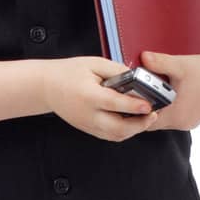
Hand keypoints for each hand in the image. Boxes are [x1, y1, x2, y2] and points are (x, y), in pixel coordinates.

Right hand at [42, 56, 161, 140]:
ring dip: (135, 130)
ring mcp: (88, 125)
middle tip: (153, 114)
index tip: (149, 105)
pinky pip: (111, 136)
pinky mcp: (89, 129)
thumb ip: (117, 70)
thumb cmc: (68, 73)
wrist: (47, 86)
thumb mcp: (94, 63)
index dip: (134, 106)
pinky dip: (125, 131)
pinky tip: (133, 122)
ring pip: (117, 136)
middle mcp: (88, 114)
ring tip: (146, 118)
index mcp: (88, 95)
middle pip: (118, 128)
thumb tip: (137, 78)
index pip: (115, 104)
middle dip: (140, 124)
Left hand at [137, 49, 199, 131]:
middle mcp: (183, 122)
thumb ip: (158, 63)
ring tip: (159, 93)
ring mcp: (192, 121)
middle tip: (144, 94)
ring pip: (169, 120)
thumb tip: (143, 58)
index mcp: (174, 115)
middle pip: (157, 121)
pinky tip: (176, 94)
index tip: (133, 102)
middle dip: (150, 109)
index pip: (146, 123)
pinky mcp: (199, 117)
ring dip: (163, 109)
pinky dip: (175, 108)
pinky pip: (181, 117)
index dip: (138, 113)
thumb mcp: (178, 65)